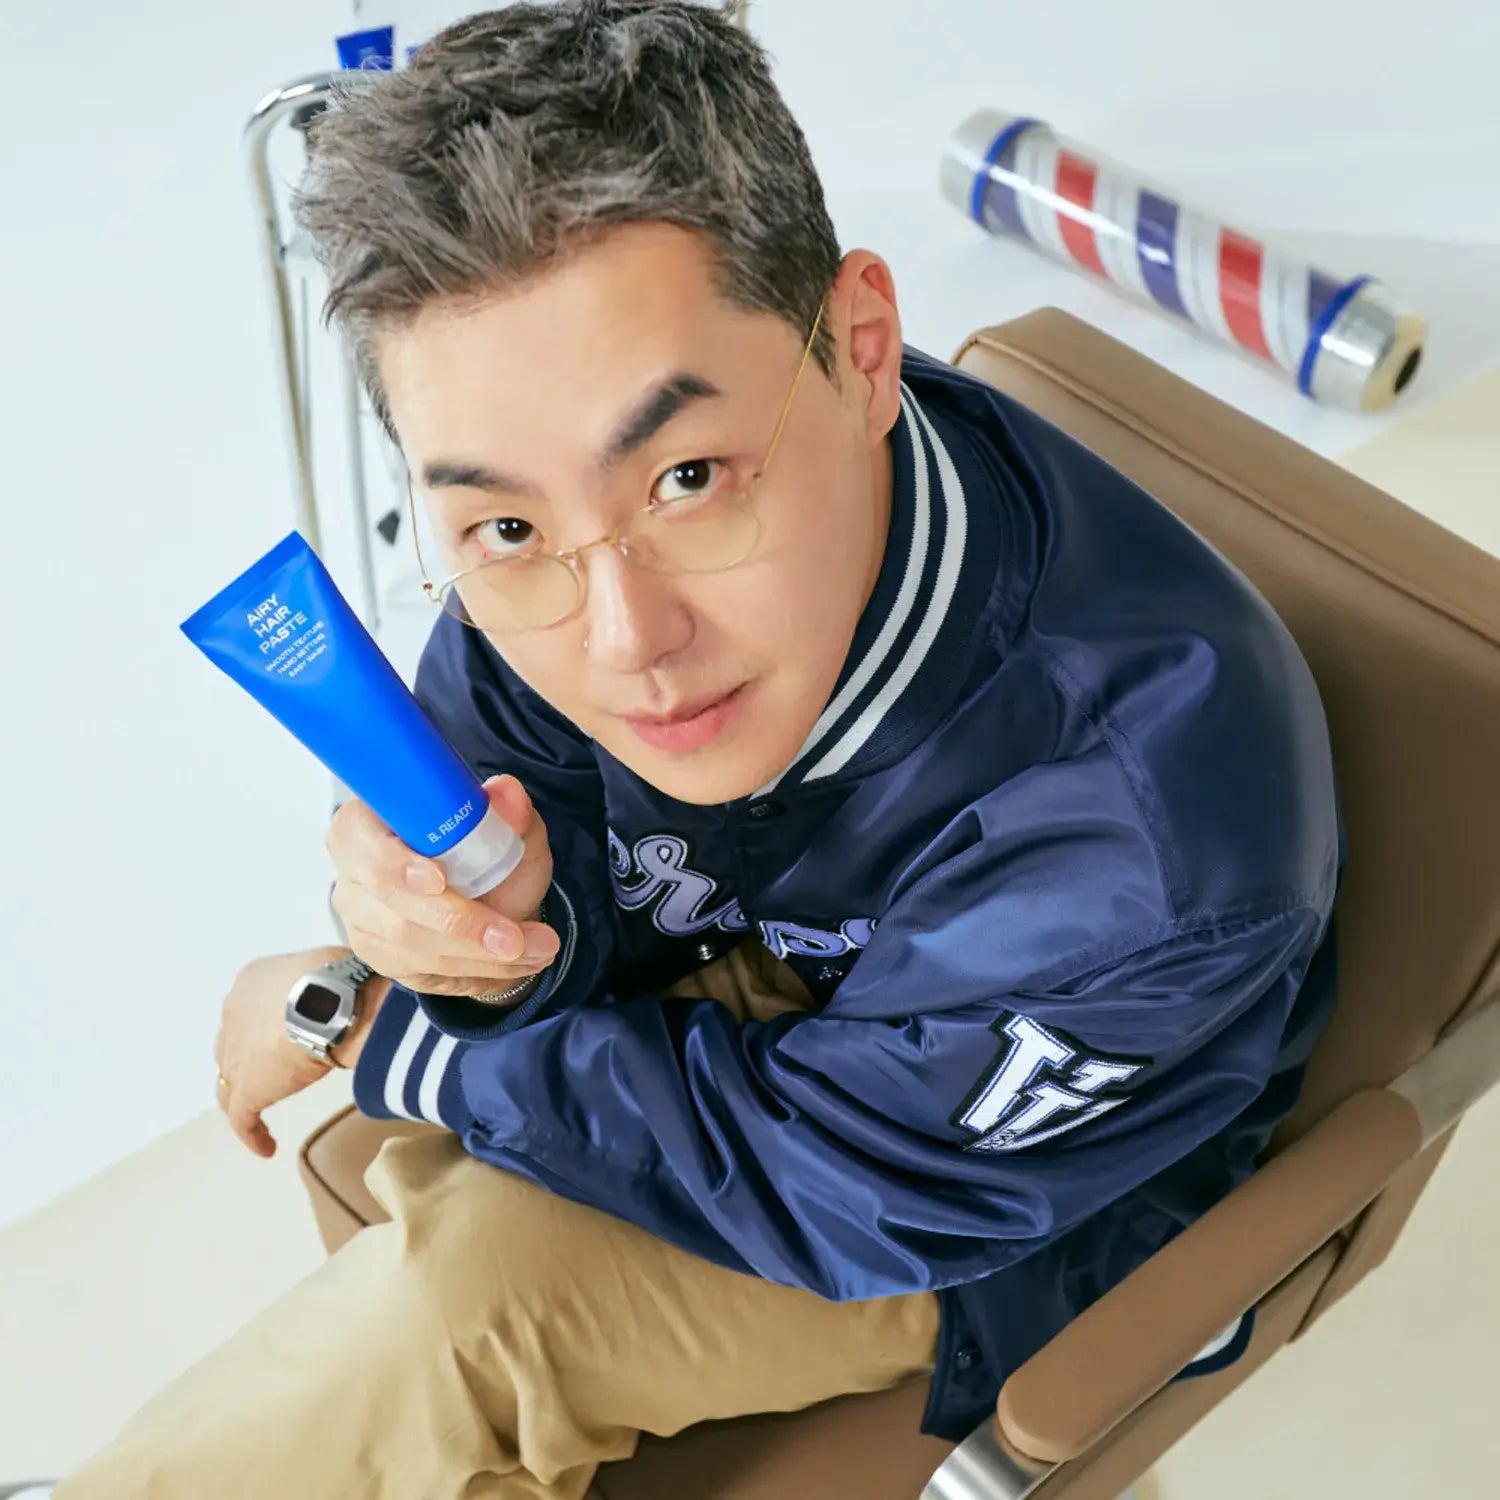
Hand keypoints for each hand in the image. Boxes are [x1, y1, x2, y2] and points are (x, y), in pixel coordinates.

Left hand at [213, 946, 375, 1157]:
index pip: (249, 1008)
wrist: (331, 1003)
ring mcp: (235, 1055)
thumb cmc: (340, 977)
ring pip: (228, 1084)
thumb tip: (347, 993)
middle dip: (248, 1059)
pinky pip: (242, 1120)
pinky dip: (253, 1134)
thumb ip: (324, 983)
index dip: (264, 1025)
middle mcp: (233, 1014)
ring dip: (243, 1098)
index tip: (284, 1035)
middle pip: (232, 1044)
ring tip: (260, 1115)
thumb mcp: (328, 966)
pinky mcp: (247, 1090)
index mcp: (252, 980)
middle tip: (276, 1072)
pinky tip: (267, 1147)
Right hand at [327, 774, 559, 999]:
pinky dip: (475, 968)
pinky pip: (420, 968)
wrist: (492, 900)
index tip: (440, 879)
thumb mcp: (508, 829)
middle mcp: (355, 867)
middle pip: (389, 899)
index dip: (394, 861)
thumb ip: (508, 812)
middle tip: (512, 938)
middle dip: (458, 922)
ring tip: (535, 948)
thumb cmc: (486, 853)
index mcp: (369, 817)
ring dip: (477, 952)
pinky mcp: (378, 953)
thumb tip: (507, 793)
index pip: (358, 835)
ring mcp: (361, 914)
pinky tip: (515, 963)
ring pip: (408, 942)